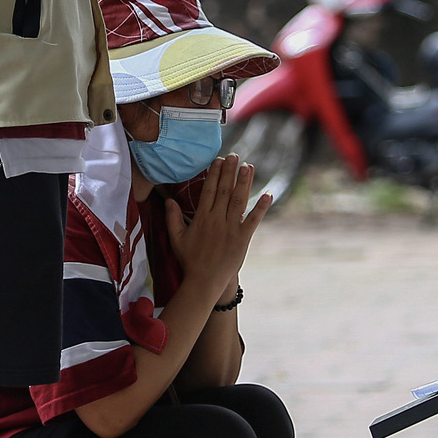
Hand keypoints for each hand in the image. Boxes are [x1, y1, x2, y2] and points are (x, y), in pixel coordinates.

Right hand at [163, 156, 270, 302]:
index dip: (214, 174)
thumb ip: (172, 218)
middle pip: (225, 191)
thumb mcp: (176, 239)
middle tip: (235, 156)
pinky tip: (268, 194)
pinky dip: (261, 208)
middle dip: (230, 172)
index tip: (218, 160)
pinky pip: (253, 220)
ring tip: (249, 166)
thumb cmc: (190, 260)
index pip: (209, 191)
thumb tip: (168, 199)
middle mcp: (217, 221)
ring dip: (244, 183)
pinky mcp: (243, 239)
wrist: (204, 281)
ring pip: (239, 201)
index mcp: (202, 219)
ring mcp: (231, 229)